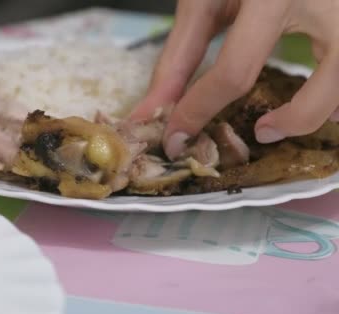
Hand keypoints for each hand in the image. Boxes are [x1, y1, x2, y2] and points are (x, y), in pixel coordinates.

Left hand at [131, 0, 338, 159]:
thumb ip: (181, 55)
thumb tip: (152, 110)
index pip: (235, 70)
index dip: (199, 111)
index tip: (176, 139)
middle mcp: (327, 1)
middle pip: (332, 81)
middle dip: (297, 120)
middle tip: (263, 130)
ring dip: (330, 108)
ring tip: (293, 115)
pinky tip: (322, 96)